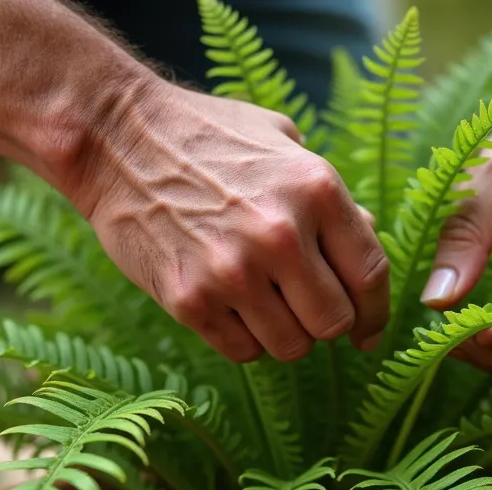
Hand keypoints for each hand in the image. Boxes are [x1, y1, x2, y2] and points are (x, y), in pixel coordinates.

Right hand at [71, 81, 389, 362]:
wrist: (115, 137)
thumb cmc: (206, 136)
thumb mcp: (283, 143)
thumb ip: (330, 196)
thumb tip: (367, 236)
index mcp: (316, 190)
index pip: (371, 276)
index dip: (376, 314)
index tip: (368, 331)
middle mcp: (280, 234)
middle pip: (334, 322)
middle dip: (326, 324)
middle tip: (304, 309)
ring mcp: (232, 271)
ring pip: (291, 346)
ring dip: (284, 334)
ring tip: (262, 303)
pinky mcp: (189, 300)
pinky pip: (242, 351)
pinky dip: (242, 338)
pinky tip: (227, 306)